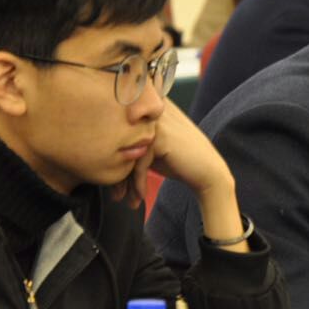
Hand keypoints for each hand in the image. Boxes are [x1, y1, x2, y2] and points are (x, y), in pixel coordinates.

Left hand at [111, 102, 248, 250]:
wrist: (208, 172)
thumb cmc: (179, 162)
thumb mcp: (151, 148)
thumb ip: (130, 143)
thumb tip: (100, 153)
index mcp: (148, 109)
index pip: (119, 132)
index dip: (114, 159)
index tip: (115, 184)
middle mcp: (151, 111)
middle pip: (120, 143)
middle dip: (116, 173)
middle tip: (116, 195)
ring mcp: (156, 122)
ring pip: (127, 154)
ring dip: (125, 181)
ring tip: (124, 199)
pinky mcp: (160, 137)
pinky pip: (139, 162)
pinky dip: (138, 182)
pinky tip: (140, 197)